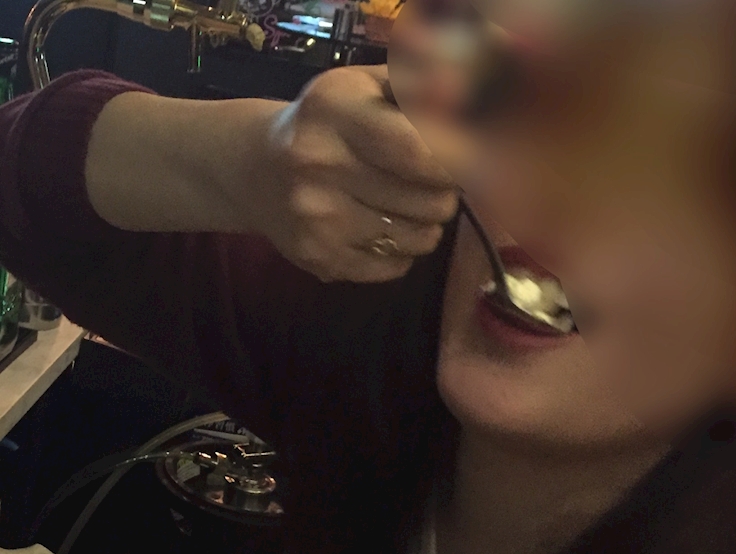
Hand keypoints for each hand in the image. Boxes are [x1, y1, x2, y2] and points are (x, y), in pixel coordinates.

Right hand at [254, 65, 459, 282]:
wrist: (253, 168)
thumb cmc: (328, 122)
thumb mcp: (367, 87)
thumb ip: (422, 89)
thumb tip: (465, 100)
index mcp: (336, 110)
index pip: (425, 152)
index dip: (460, 163)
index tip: (466, 161)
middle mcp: (319, 164)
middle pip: (433, 202)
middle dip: (444, 193)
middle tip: (428, 183)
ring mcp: (317, 218)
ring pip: (420, 239)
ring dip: (426, 224)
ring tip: (404, 206)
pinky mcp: (319, 259)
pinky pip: (396, 267)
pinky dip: (401, 252)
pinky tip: (380, 229)